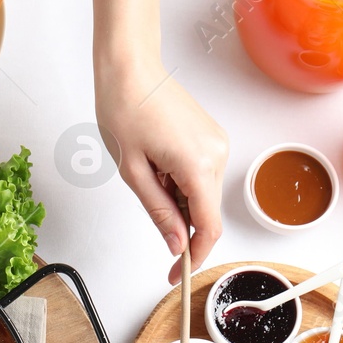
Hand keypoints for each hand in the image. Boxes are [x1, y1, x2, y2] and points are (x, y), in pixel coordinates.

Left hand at [96, 61, 228, 284]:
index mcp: (197, 165)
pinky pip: (202, 175)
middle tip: (146, 202)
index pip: (208, 227)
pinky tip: (158, 163)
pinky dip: (182, 182)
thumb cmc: (124, 109)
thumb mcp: (133, 172)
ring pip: (203, 194)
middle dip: (180, 222)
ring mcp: (218, 144)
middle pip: (207, 212)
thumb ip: (159, 212)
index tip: (177, 273)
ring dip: (178, 199)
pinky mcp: (213, 138)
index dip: (194, 256)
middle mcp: (217, 155)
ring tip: (147, 171)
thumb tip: (177, 245)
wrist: (130, 68)